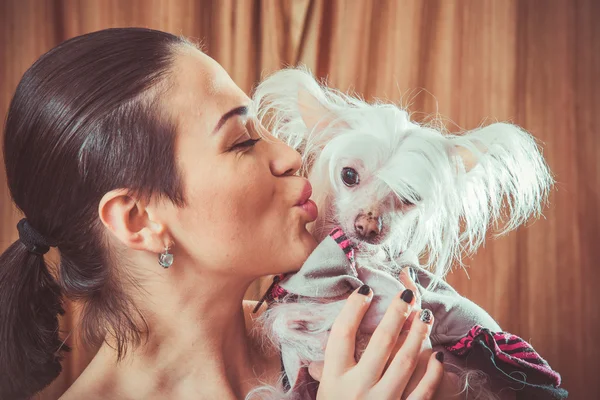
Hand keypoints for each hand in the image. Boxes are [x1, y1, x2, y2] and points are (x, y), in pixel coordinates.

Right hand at [315, 282, 443, 399]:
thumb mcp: (325, 394)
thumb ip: (327, 369)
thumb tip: (331, 339)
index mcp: (334, 380)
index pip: (341, 335)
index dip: (353, 309)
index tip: (366, 289)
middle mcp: (356, 389)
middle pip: (380, 342)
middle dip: (395, 314)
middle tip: (406, 294)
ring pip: (404, 361)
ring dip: (417, 335)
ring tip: (424, 315)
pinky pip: (422, 392)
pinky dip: (432, 373)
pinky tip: (437, 355)